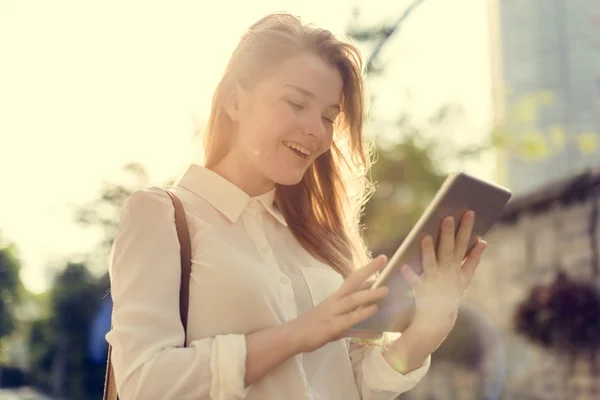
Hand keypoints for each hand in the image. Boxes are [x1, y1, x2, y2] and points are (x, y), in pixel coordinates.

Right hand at [289, 255, 389, 352]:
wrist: (293, 335)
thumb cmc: (314, 327)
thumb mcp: (336, 322)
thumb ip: (357, 324)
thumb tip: (376, 330)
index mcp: (335, 298)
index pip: (352, 280)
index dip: (366, 271)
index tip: (381, 261)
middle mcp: (335, 301)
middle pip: (353, 282)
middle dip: (368, 270)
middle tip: (383, 259)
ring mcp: (333, 313)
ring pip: (353, 300)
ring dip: (369, 294)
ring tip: (385, 290)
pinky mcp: (332, 327)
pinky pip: (350, 319)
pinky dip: (362, 315)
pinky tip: (373, 310)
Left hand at [400, 210, 486, 331]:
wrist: (438, 322)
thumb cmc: (449, 294)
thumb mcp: (464, 278)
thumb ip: (472, 260)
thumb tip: (483, 242)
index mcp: (458, 271)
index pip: (466, 248)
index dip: (468, 231)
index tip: (472, 216)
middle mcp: (448, 275)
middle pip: (451, 250)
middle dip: (452, 233)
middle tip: (450, 216)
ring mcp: (435, 282)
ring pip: (432, 263)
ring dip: (429, 251)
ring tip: (425, 237)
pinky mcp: (422, 292)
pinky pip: (415, 282)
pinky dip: (410, 276)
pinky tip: (404, 267)